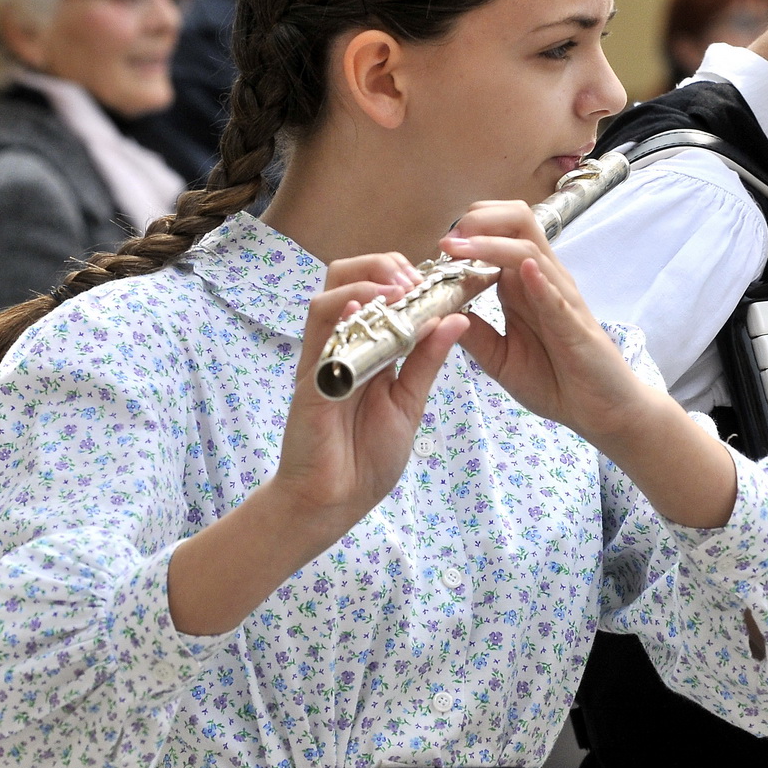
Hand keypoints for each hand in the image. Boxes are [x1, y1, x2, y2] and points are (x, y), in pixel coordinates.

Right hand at [273, 252, 467, 527]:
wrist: (334, 502)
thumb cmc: (368, 455)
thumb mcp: (409, 400)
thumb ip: (427, 359)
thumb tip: (457, 317)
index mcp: (368, 347)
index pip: (378, 290)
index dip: (406, 274)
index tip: (442, 278)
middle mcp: (341, 345)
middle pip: (346, 277)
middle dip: (382, 265)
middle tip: (417, 281)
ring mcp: (322, 360)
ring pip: (328, 296)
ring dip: (365, 283)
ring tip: (400, 290)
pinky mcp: (310, 381)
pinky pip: (318, 337)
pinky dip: (341, 314)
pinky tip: (364, 309)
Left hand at [444, 202, 737, 528]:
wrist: (599, 411)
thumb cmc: (554, 380)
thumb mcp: (499, 357)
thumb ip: (473, 333)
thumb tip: (436, 312)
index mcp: (522, 283)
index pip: (499, 233)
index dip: (466, 232)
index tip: (437, 250)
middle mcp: (542, 279)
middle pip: (517, 221)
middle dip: (479, 219)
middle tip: (448, 242)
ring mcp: (560, 297)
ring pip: (530, 248)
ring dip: (491, 244)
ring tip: (459, 249)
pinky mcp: (574, 324)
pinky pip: (555, 295)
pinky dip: (537, 279)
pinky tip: (521, 271)